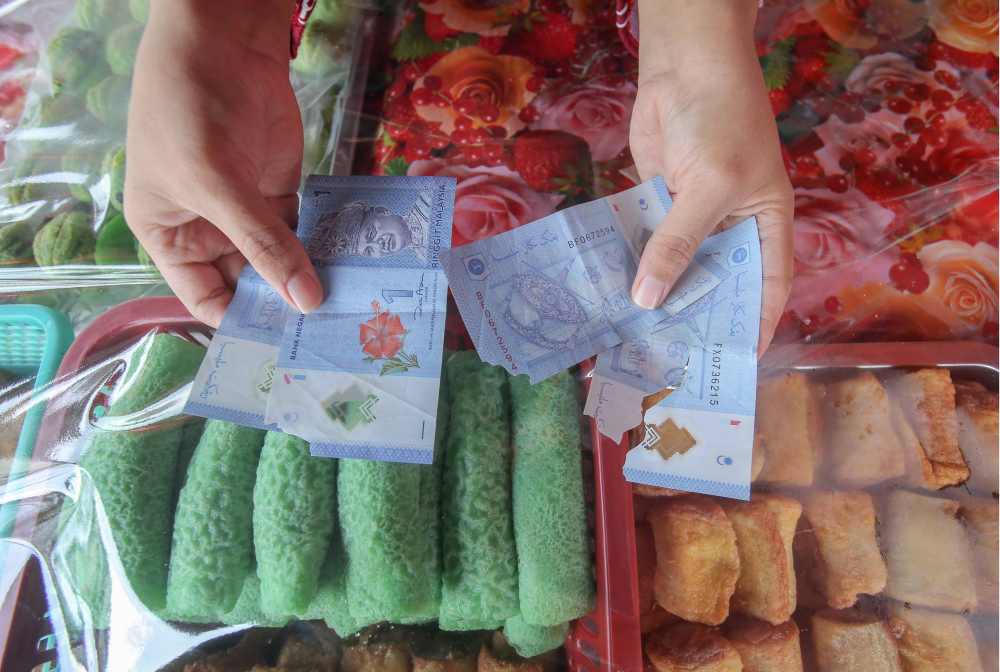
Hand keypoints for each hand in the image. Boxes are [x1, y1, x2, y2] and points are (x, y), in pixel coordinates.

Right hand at [125, 0, 322, 326]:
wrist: (222, 39)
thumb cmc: (190, 110)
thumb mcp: (217, 183)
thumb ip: (263, 244)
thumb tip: (306, 302)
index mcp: (170, 236)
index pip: (205, 298)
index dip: (241, 323)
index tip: (286, 349)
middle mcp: (207, 230)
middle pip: (249, 283)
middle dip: (284, 303)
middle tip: (331, 335)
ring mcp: (247, 210)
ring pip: (281, 258)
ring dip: (310, 277)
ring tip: (351, 310)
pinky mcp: (281, 189)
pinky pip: (304, 229)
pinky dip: (324, 245)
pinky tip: (353, 267)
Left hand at [629, 0, 792, 353]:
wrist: (683, 65)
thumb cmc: (719, 121)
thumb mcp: (708, 186)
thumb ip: (678, 243)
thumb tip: (647, 299)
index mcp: (764, 223)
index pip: (767, 284)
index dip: (755, 322)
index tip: (737, 360)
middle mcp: (730, 224)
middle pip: (715, 280)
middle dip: (695, 313)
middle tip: (670, 358)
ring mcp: (691, 213)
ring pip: (675, 263)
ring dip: (657, 292)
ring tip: (634, 336)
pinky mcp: (656, 201)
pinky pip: (645, 240)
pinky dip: (631, 262)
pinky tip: (611, 293)